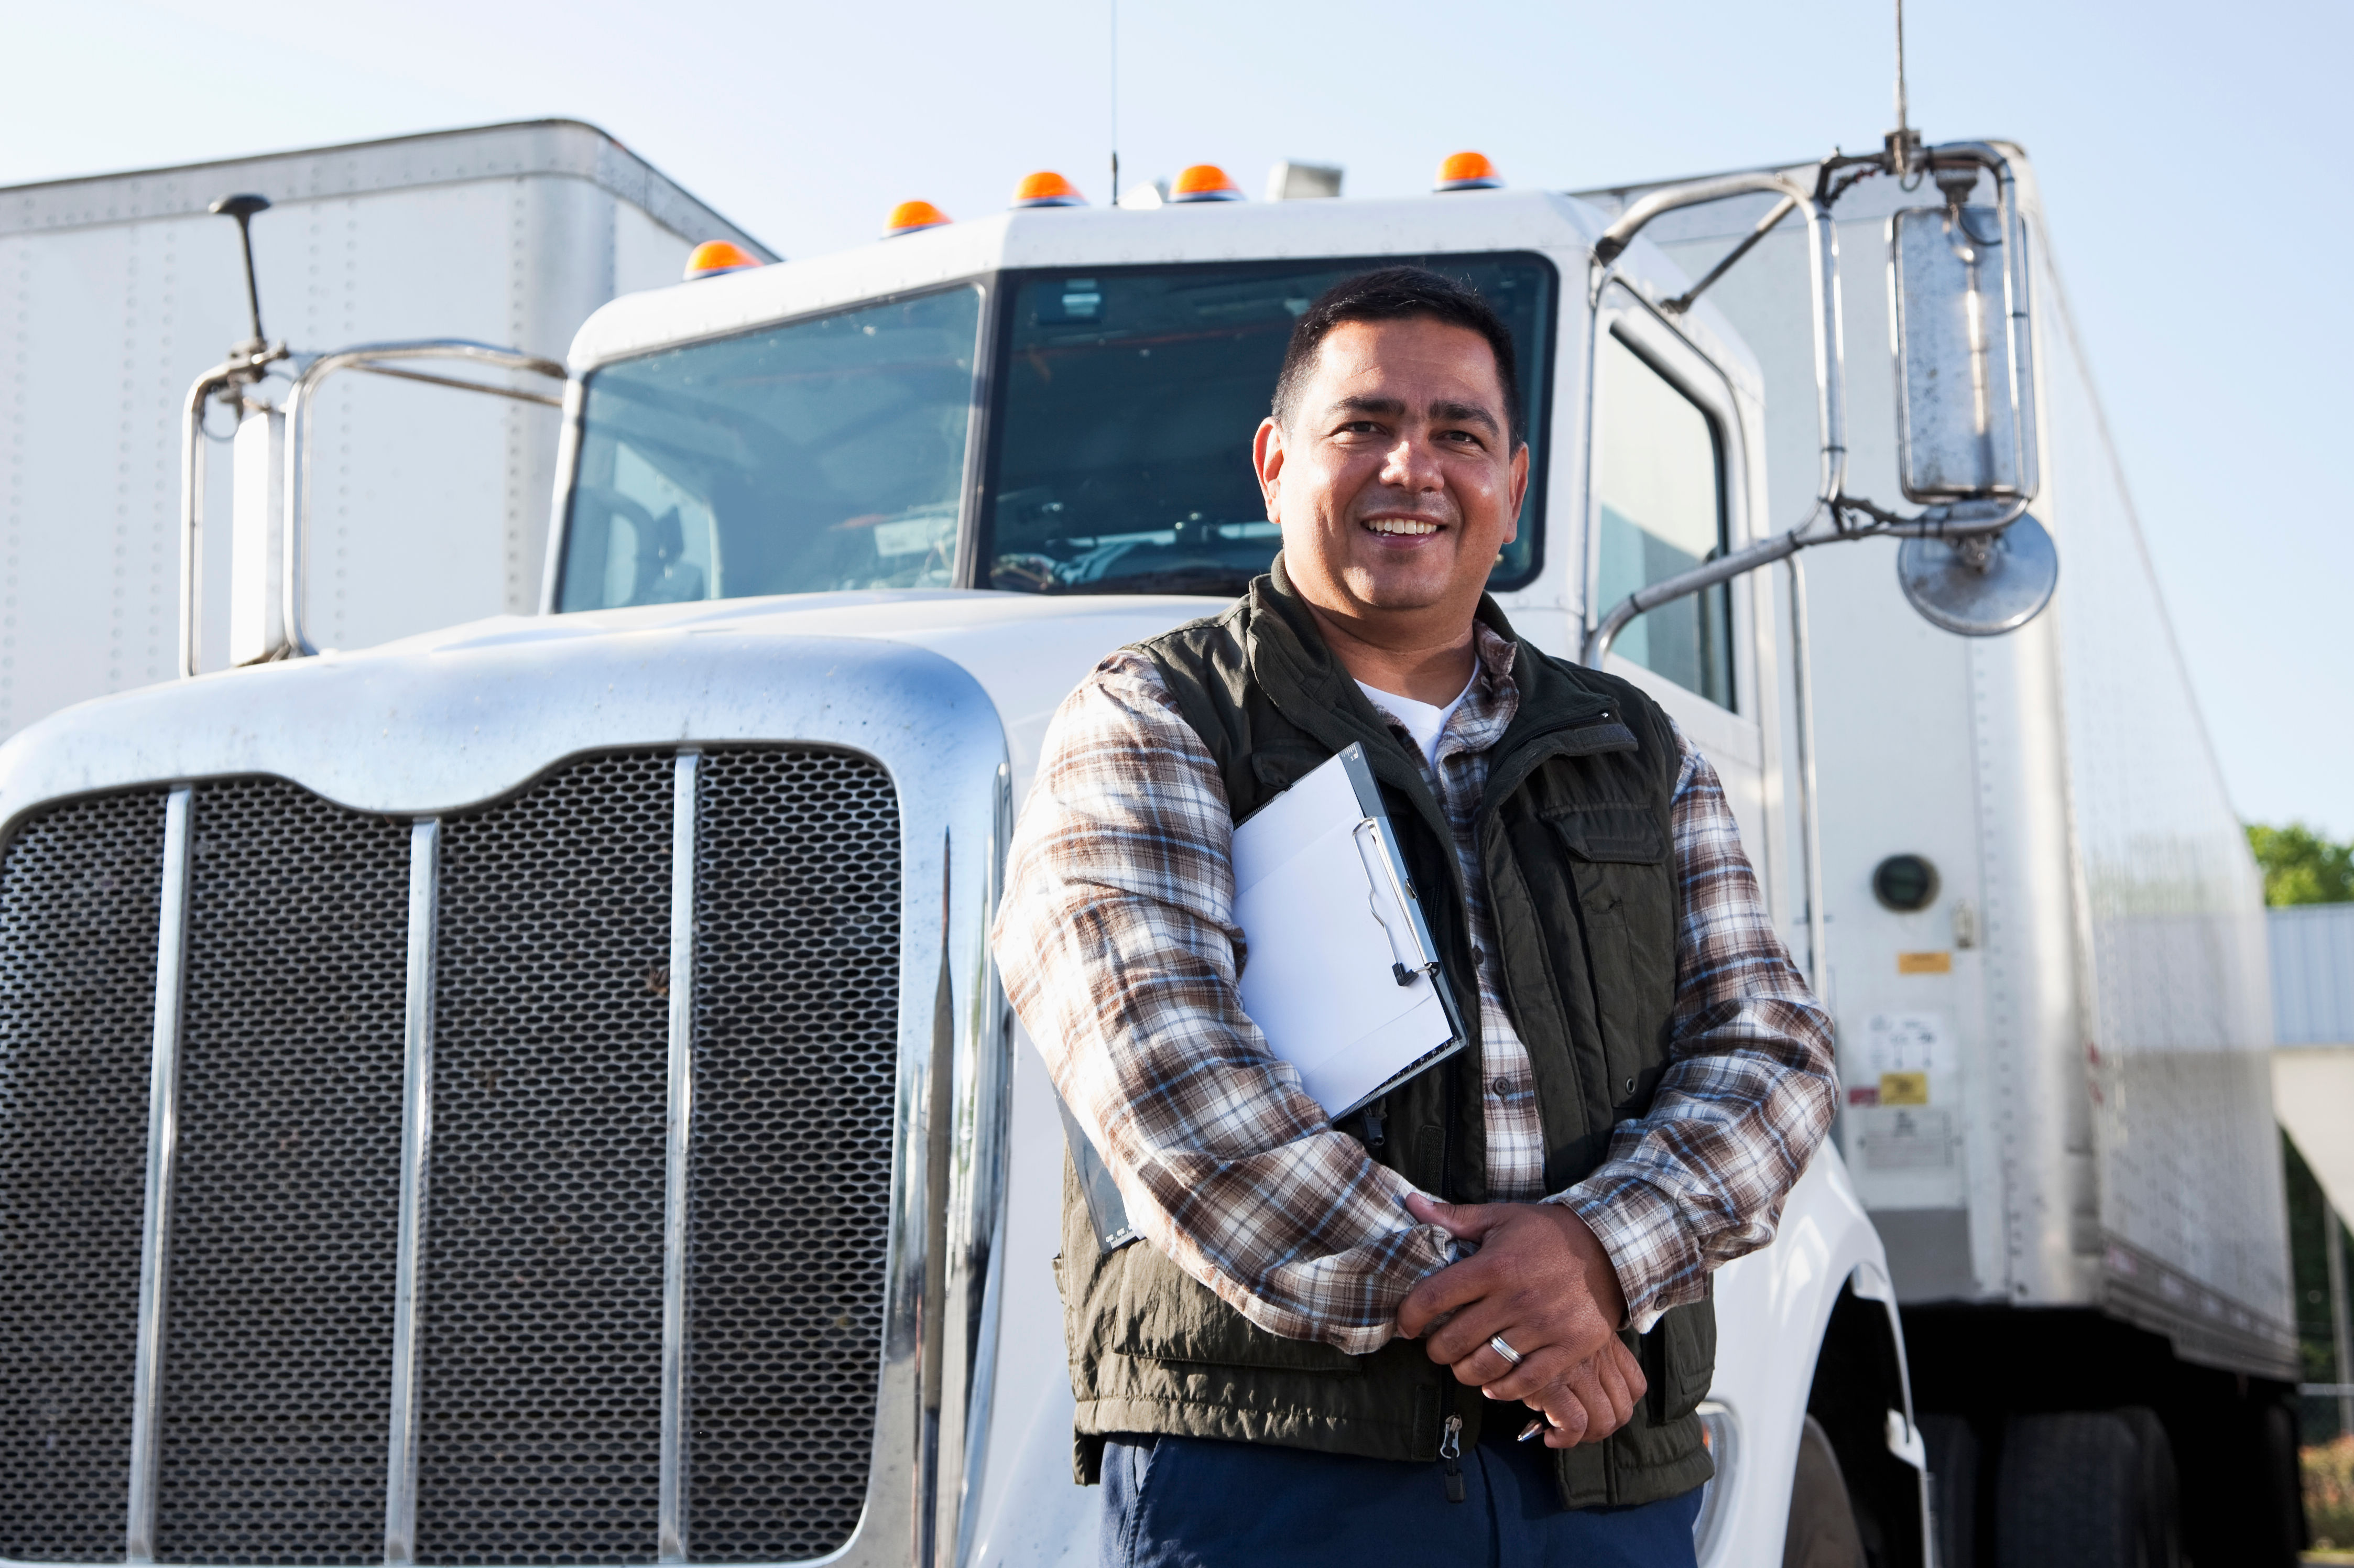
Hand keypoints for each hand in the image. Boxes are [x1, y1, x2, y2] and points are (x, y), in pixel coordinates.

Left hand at [1396, 1195, 1640, 1445]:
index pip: (1434, 1296)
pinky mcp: (1569, 1348)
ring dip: (1465, 1372)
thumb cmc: (1549, 1233)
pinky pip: (1526, 1382)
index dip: (1410, 1315)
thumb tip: (1412, 1203)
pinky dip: (1503, 1389)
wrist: (1612, 1249)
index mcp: (1494, 1265)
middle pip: (1455, 1340)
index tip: (1406, 1325)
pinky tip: (1494, 1383)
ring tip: (1462, 1365)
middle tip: (1436, 1347)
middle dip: (1436, 1350)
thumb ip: (1456, 1216)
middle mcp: (1516, 1298)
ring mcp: (1544, 1326)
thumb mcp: (1502, 1217)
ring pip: (1486, 1366)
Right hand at [1511, 1336, 1647, 1448]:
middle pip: (1623, 1410)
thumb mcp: (1565, 1327)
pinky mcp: (1552, 1384)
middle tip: (1578, 1429)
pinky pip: (1574, 1425)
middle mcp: (1597, 1356)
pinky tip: (1549, 1436)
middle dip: (1602, 1428)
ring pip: (1603, 1421)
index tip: (1598, 1410)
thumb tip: (1581, 1388)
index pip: (1636, 1385)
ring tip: (1562, 1433)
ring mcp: (1577, 1370)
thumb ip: (1581, 1349)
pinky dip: (1564, 1439)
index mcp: (1604, 1341)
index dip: (1621, 1406)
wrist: (1496, 1314)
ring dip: (1584, 1436)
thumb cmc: (1528, 1324)